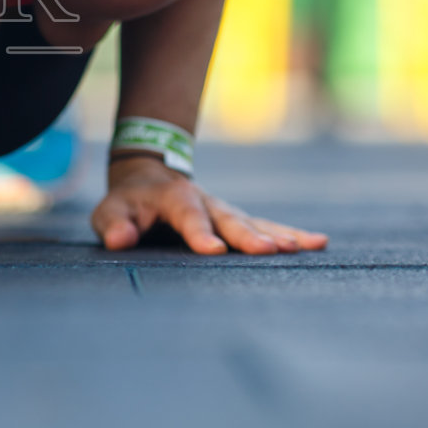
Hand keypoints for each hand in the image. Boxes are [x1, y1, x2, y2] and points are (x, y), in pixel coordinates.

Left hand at [91, 156, 327, 253]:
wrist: (150, 176)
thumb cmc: (128, 203)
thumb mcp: (110, 211)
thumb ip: (113, 224)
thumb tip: (119, 239)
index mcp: (175, 198)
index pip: (189, 217)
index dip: (200, 234)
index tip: (214, 251)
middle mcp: (207, 202)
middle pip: (231, 219)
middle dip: (251, 235)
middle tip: (272, 250)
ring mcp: (226, 211)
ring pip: (256, 222)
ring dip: (280, 234)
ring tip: (308, 246)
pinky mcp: (238, 220)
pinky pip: (267, 226)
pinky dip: (291, 234)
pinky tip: (318, 243)